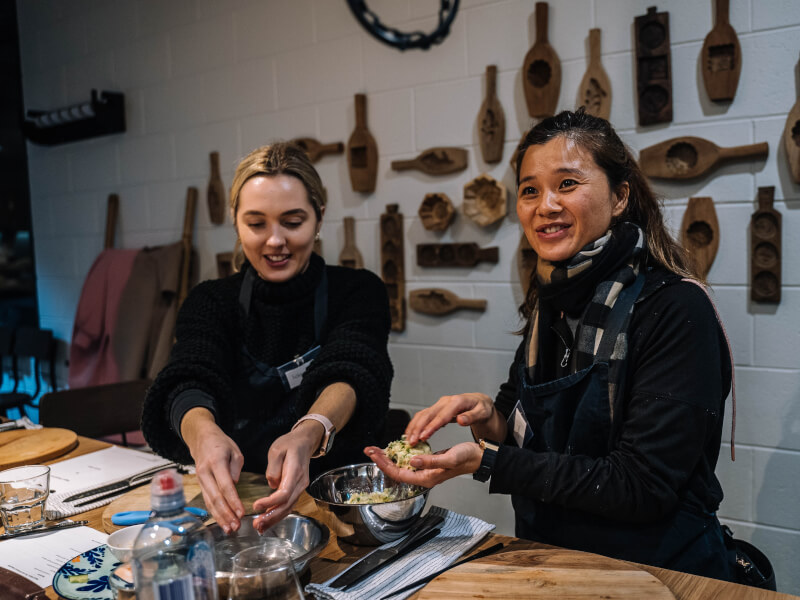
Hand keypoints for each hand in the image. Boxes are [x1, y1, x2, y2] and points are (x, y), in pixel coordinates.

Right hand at [182, 412, 244, 534]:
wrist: (201, 438)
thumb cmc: (221, 444)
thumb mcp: (235, 451)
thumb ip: (236, 468)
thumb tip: (234, 485)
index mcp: (215, 463)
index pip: (225, 486)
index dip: (233, 501)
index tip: (241, 513)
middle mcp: (205, 473)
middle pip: (215, 498)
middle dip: (226, 514)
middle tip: (235, 527)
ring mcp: (200, 480)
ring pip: (209, 502)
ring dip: (219, 517)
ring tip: (229, 529)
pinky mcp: (200, 485)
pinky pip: (207, 500)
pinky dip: (214, 513)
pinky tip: (221, 521)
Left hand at [252, 422, 320, 532]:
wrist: (304, 442)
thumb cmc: (289, 444)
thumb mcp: (277, 450)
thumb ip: (273, 468)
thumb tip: (271, 484)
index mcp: (295, 472)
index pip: (284, 493)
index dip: (270, 502)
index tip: (256, 506)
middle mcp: (300, 483)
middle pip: (287, 504)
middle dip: (271, 517)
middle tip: (256, 525)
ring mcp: (300, 487)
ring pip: (288, 507)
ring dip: (274, 519)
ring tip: (259, 527)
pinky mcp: (297, 490)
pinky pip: (288, 505)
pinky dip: (278, 514)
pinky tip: (268, 520)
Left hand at [364, 442, 482, 487]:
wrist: (478, 458)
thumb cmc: (466, 458)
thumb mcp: (449, 458)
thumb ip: (430, 461)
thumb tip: (411, 461)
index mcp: (426, 478)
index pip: (398, 473)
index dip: (384, 464)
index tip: (374, 453)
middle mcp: (423, 476)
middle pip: (396, 471)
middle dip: (381, 460)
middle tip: (369, 449)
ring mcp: (424, 471)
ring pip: (400, 467)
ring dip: (387, 458)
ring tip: (376, 449)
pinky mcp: (427, 464)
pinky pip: (407, 462)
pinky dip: (398, 455)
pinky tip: (394, 449)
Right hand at [405, 393, 494, 444]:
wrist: (480, 402)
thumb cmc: (482, 409)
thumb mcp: (482, 413)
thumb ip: (472, 417)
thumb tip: (461, 420)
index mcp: (457, 402)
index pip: (441, 416)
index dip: (431, 427)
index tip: (423, 437)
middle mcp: (446, 402)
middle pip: (428, 414)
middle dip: (417, 428)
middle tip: (411, 442)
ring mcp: (441, 404)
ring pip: (423, 414)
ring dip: (414, 427)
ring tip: (408, 440)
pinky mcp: (438, 408)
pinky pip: (424, 415)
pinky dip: (416, 424)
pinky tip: (412, 433)